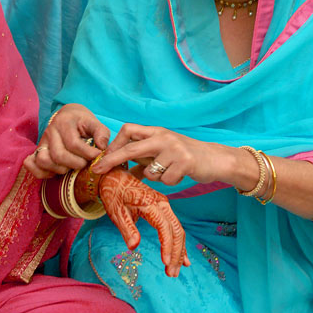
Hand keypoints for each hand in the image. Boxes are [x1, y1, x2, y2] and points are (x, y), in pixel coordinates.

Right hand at [24, 104, 109, 178]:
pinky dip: (42, 172)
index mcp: (64, 122)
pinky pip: (31, 164)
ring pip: (44, 161)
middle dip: (76, 164)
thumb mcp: (95, 123)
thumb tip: (102, 147)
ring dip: (60, 169)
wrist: (68, 116)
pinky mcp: (37, 150)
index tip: (97, 156)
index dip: (87, 154)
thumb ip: (102, 133)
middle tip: (85, 163)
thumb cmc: (82, 122)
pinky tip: (56, 172)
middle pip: (59, 155)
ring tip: (71, 167)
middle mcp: (50, 131)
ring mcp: (41, 141)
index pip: (73, 143)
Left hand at [92, 124, 232, 186]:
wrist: (215, 159)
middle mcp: (164, 137)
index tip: (103, 157)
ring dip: (155, 177)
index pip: (128, 130)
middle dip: (112, 159)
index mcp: (156, 132)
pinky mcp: (185, 162)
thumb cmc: (185, 156)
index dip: (114, 143)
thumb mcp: (162, 153)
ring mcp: (175, 149)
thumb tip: (121, 171)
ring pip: (150, 171)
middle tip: (97, 169)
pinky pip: (166, 180)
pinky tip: (180, 175)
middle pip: (131, 148)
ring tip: (168, 171)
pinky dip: (170, 182)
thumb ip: (143, 160)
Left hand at [99, 168, 188, 277]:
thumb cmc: (114, 194)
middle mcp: (162, 204)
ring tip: (175, 271)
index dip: (167, 246)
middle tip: (171, 274)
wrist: (115, 177)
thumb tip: (133, 247)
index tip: (165, 263)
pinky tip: (182, 258)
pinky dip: (179, 243)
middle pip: (177, 231)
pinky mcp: (163, 209)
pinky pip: (175, 227)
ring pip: (178, 231)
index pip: (165, 228)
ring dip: (179, 251)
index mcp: (151, 204)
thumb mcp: (116, 211)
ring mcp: (165, 205)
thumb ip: (127, 228)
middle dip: (176, 253)